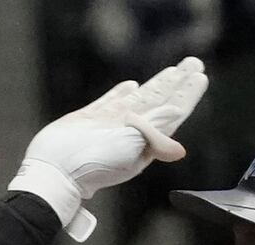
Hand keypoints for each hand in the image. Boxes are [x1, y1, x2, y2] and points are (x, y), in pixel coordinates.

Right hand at [7, 56, 208, 239]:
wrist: (55, 171)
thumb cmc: (94, 163)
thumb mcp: (132, 145)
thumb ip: (155, 128)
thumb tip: (175, 113)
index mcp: (144, 141)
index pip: (172, 112)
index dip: (187, 94)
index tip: (200, 76)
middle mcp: (130, 133)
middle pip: (160, 102)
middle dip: (177, 84)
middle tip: (193, 64)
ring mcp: (109, 125)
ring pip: (139, 98)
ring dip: (157, 84)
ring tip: (172, 71)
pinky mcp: (88, 119)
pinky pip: (111, 100)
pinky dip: (121, 92)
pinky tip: (131, 85)